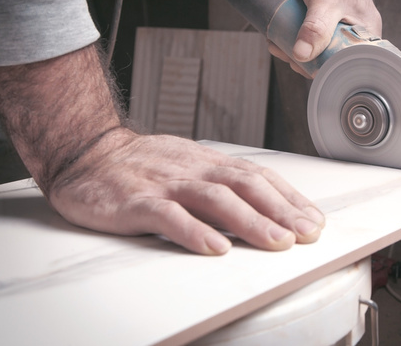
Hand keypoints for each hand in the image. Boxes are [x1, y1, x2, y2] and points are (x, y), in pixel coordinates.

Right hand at [47, 129, 325, 254]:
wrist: (87, 153)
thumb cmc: (143, 165)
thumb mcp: (190, 166)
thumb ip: (221, 184)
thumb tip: (264, 208)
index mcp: (208, 162)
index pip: (258, 177)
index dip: (289, 198)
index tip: (314, 220)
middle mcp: (193, 169)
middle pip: (245, 186)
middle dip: (280, 210)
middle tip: (307, 233)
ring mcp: (165, 184)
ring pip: (214, 199)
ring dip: (250, 221)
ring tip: (276, 242)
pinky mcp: (136, 201)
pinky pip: (168, 216)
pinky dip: (193, 231)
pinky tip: (214, 248)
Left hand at [267, 0, 381, 76]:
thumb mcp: (324, 0)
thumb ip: (316, 28)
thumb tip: (302, 55)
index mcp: (366, 31)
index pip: (350, 63)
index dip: (328, 69)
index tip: (305, 67)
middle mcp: (353, 30)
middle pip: (330, 59)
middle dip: (305, 60)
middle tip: (286, 54)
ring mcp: (335, 24)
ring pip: (314, 49)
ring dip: (293, 50)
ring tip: (277, 44)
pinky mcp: (319, 19)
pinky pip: (306, 37)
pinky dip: (291, 39)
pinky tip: (277, 37)